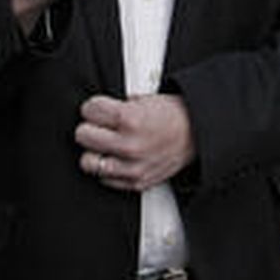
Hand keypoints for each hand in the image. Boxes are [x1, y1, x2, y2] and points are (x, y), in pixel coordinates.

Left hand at [75, 94, 195, 191]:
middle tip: (100, 126)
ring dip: (94, 151)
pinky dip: (108, 168)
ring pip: (88, 162)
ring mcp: (132, 167)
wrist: (197, 134)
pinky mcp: (136, 182)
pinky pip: (104, 178)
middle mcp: (129, 145)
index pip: (89, 110)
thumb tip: (96, 111)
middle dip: (90, 127)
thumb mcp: (144, 98)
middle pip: (83, 136)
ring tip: (105, 144)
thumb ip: (117, 105)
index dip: (93, 107)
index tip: (99, 109)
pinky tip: (117, 157)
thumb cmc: (172, 115)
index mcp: (130, 119)